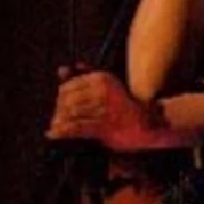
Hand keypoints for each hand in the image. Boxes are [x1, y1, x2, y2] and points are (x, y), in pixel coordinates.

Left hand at [46, 67, 172, 151]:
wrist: (149, 127)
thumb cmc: (126, 108)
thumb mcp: (109, 86)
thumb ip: (85, 75)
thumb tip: (61, 69)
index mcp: (102, 78)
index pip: (69, 86)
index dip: (60, 97)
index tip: (58, 108)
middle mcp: (102, 90)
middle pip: (68, 99)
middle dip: (58, 111)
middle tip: (55, 120)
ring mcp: (104, 108)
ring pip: (71, 114)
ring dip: (59, 122)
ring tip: (54, 128)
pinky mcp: (105, 125)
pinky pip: (77, 127)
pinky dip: (63, 132)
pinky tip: (54, 134)